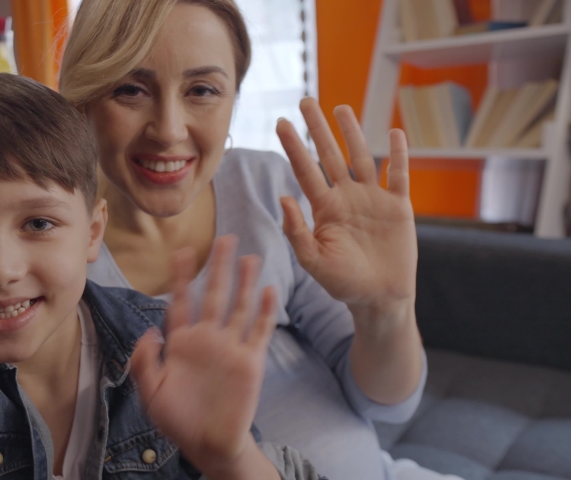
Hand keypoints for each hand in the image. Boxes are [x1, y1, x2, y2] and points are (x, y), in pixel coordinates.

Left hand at [130, 235, 277, 476]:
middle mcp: (207, 338)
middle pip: (214, 294)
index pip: (182, 301)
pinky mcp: (250, 361)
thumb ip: (145, 363)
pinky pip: (259, 331)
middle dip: (218, 267)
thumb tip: (149, 332)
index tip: (182, 252)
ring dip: (245, 282)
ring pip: (239, 307)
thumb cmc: (178, 420)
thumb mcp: (151, 393)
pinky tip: (269, 290)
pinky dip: (265, 311)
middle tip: (224, 240)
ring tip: (250, 257)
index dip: (182, 277)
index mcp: (182, 342)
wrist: (208, 444)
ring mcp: (230, 348)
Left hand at [277, 98, 416, 315]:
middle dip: (318, 129)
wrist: (379, 299)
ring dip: (353, 133)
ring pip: (363, 158)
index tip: (280, 123)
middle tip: (305, 100)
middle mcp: (347, 198)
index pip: (305, 170)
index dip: (294, 147)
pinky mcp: (399, 207)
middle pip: (330, 156)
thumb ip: (297, 231)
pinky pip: (400, 176)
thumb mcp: (314, 261)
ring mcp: (373, 200)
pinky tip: (396, 133)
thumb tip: (283, 197)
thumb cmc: (343, 284)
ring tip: (341, 108)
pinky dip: (399, 155)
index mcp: (324, 209)